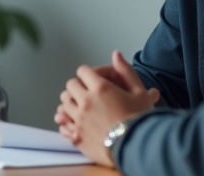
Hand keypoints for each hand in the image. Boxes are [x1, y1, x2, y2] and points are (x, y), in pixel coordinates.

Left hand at [55, 51, 158, 166]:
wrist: (138, 148)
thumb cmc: (140, 121)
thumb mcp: (139, 93)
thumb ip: (126, 71)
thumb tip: (116, 54)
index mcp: (100, 88)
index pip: (83, 71)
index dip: (89, 74)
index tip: (96, 80)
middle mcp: (86, 102)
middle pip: (71, 85)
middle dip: (78, 86)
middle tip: (88, 93)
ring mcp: (79, 119)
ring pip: (64, 103)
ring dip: (72, 102)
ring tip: (82, 107)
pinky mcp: (77, 135)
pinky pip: (63, 123)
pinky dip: (66, 121)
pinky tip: (75, 122)